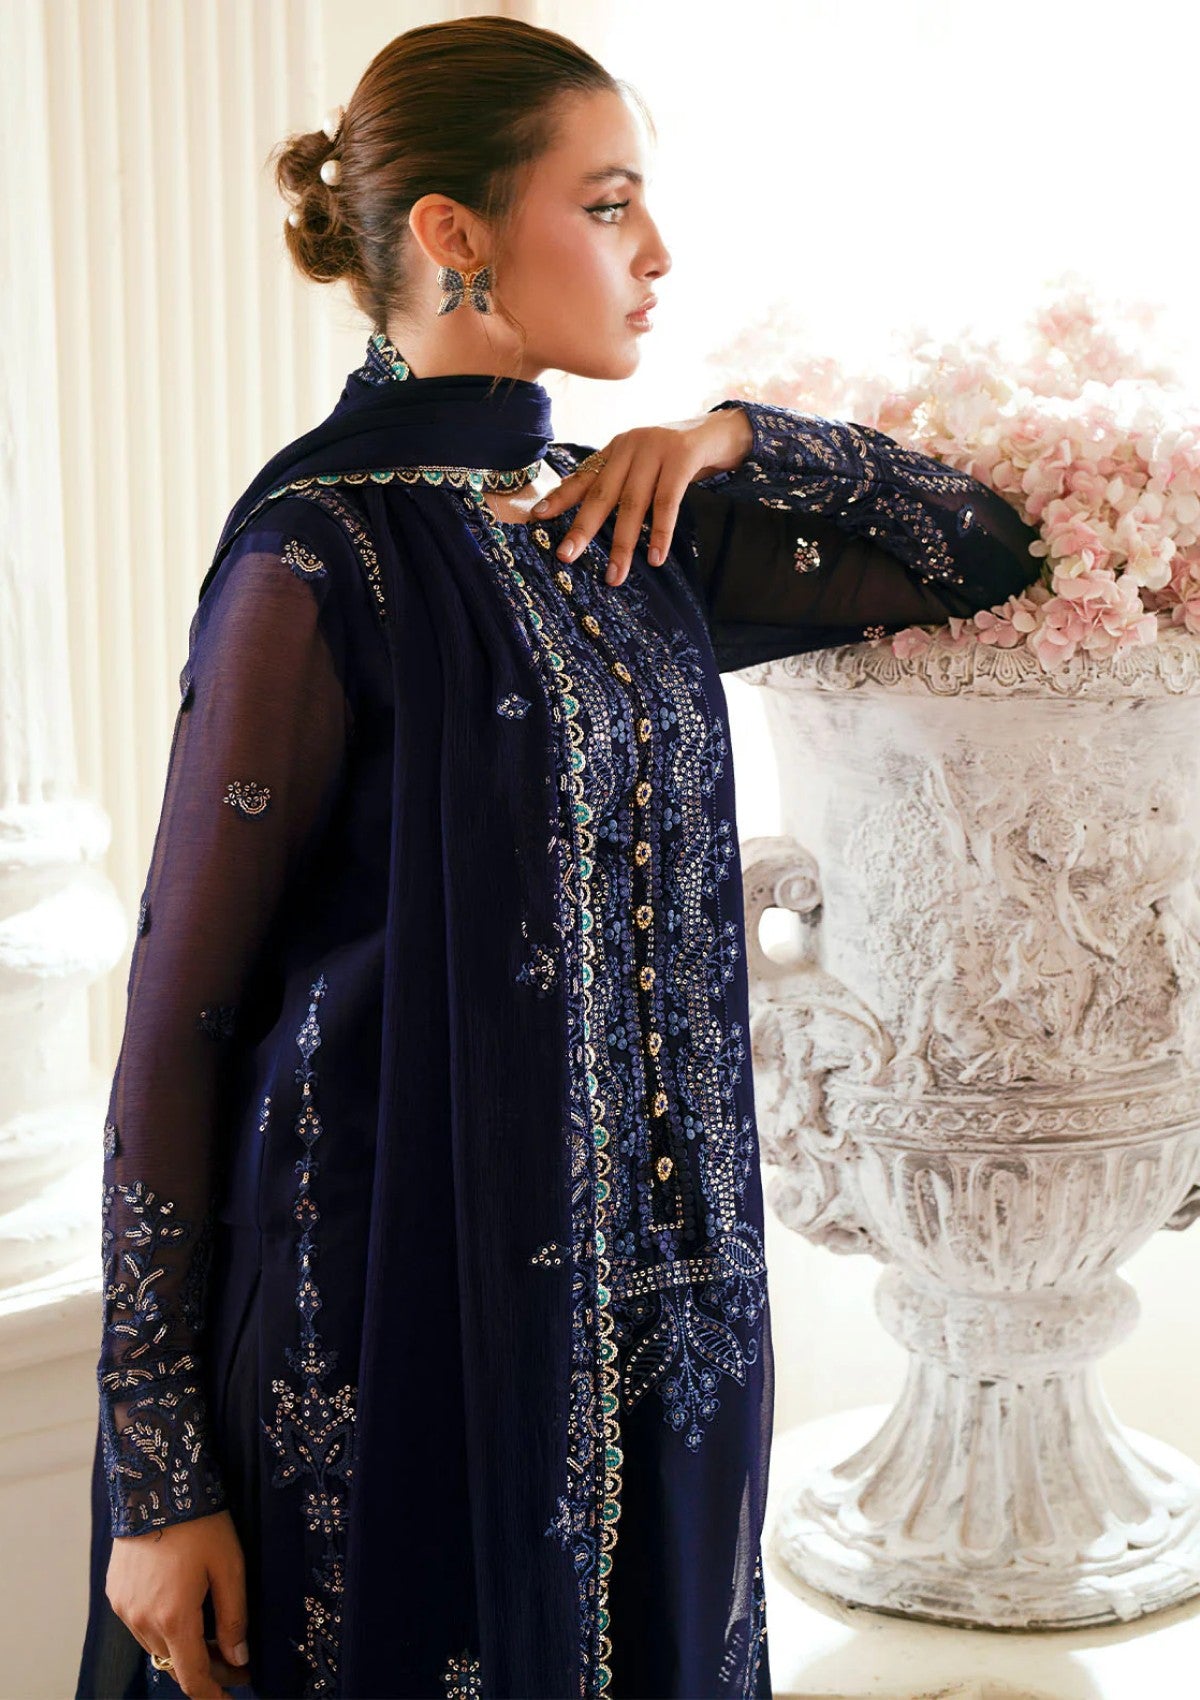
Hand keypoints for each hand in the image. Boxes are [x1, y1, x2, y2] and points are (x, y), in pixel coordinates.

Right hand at [106, 1509, 250, 1698]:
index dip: (214, 1693)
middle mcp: (142, 1620)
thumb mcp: (229, 1567)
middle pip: (175, 1663)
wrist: (156, 1483)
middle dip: (207, 1667)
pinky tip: (184, 1608)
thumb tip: (239, 1658)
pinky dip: (163, 1627)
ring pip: (156, 1646)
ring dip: (183, 1647)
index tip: (235, 1693)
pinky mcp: (115, 1593)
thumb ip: (234, 1617)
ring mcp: (124, 1608)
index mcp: (173, 1618)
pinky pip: (140, 1624)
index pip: (192, 1677)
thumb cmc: (200, 1522)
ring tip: (213, 1632)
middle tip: (237, 1659)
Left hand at [529, 406, 753, 585]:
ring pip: (633, 503)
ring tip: (615, 576)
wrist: (725, 431)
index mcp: (618, 449)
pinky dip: (660, 532)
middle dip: (583, 528)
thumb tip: (599, 522)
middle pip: (602, 493)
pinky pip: (667, 501)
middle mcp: (630, 445)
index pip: (585, 476)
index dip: (561, 497)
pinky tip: (655, 557)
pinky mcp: (682, 456)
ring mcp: (656, 449)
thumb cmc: (682, 457)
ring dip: (623, 543)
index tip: (538, 518)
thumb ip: (625, 484)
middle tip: (567, 557)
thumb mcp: (647, 466)